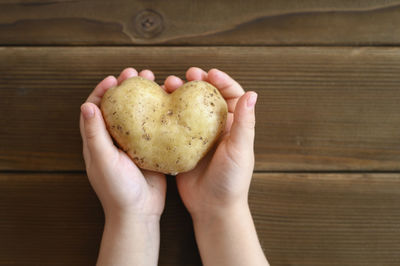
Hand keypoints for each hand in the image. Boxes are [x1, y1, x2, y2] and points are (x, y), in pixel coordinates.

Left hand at [79, 68, 165, 265]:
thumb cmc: (117, 189)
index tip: (115, 79)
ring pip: (138, 114)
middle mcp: (115, 139)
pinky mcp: (150, 149)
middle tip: (139, 74)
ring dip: (145, 97)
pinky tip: (169, 103)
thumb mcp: (103, 160)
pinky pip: (154, 127)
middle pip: (119, 106)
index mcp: (98, 141)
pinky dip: (159, 113)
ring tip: (157, 82)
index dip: (103, 90)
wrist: (140, 212)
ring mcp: (134, 144)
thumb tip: (87, 105)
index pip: (95, 109)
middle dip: (127, 88)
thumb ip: (95, 134)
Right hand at [163, 67, 267, 265]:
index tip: (209, 73)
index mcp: (233, 126)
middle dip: (197, 83)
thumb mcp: (240, 150)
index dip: (221, 81)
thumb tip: (252, 94)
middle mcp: (215, 128)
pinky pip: (174, 125)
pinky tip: (158, 106)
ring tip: (168, 85)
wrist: (212, 207)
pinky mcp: (182, 146)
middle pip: (206, 98)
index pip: (230, 95)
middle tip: (186, 75)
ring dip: (179, 95)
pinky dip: (167, 113)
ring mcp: (197, 136)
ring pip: (187, 108)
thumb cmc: (231, 180)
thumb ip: (245, 123)